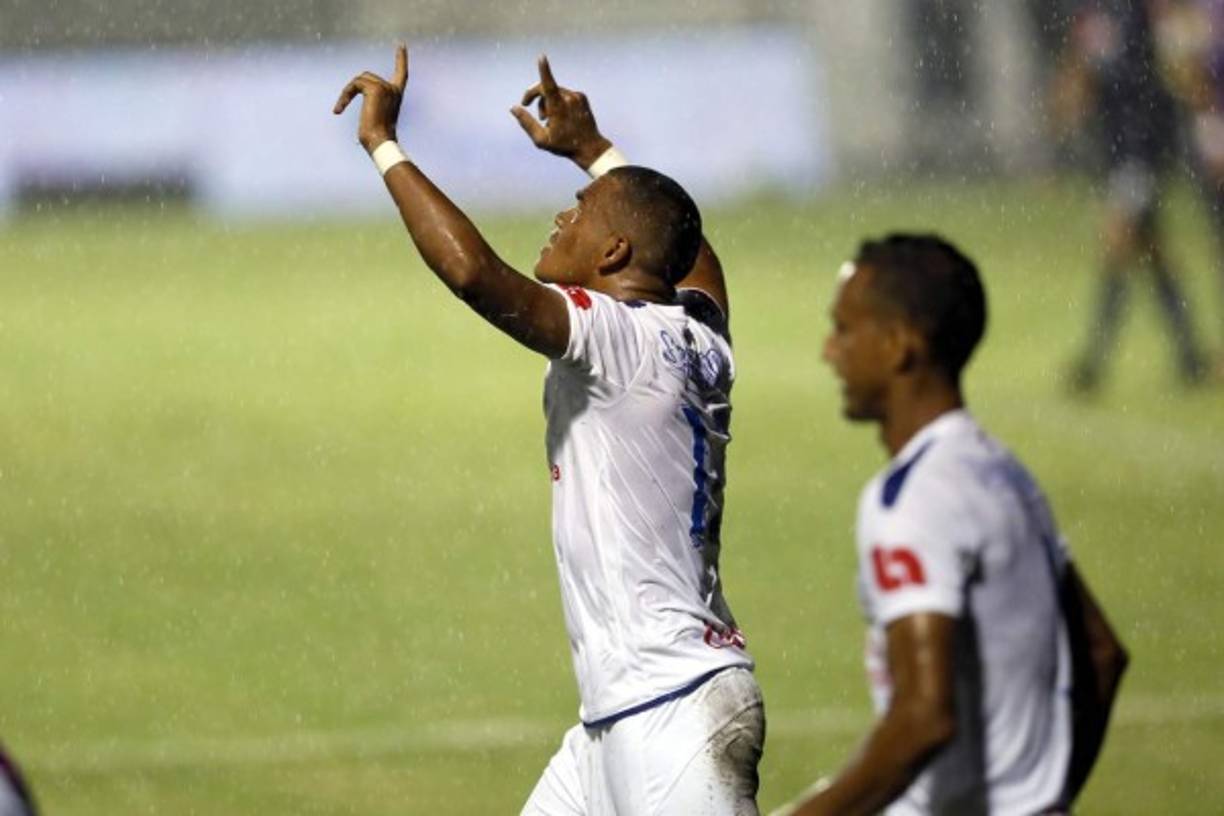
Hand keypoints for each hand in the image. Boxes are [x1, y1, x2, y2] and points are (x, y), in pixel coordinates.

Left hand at [334, 43, 407, 151]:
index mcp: (396, 96)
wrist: (380, 143)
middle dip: (352, 89)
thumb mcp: (374, 117)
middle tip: (340, 108)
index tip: (401, 44)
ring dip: (346, 94)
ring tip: (339, 110)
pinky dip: (344, 97)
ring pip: (359, 80)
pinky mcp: (375, 89)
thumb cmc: (376, 138)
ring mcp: (385, 88)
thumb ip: (371, 102)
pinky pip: (354, 85)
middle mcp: (394, 90)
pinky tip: (339, 110)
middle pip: (366, 77)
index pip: (401, 73)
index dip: (401, 59)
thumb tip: (356, 96)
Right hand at [511, 55, 612, 170]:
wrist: (590, 147)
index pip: (549, 85)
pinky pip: (565, 94)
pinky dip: (558, 102)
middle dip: (535, 97)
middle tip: (526, 105)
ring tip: (548, 119)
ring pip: (555, 91)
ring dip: (547, 102)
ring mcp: (577, 97)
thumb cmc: (564, 145)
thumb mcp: (541, 139)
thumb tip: (513, 108)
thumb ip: (526, 122)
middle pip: (545, 88)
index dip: (544, 70)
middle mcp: (569, 99)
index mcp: (559, 108)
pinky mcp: (582, 97)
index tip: (542, 57)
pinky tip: (561, 117)